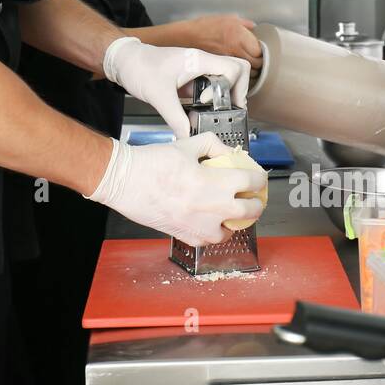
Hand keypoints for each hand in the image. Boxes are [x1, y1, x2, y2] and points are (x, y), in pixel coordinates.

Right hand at [84, 133, 268, 246]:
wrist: (124, 181)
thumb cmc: (152, 162)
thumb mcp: (187, 145)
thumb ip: (213, 146)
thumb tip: (229, 153)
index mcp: (217, 182)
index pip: (253, 181)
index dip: (260, 178)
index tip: (258, 177)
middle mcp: (214, 207)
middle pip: (251, 210)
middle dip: (256, 203)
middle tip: (252, 197)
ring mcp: (200, 226)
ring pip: (232, 230)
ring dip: (235, 221)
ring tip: (231, 212)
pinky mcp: (186, 236)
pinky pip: (210, 239)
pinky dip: (214, 231)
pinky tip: (211, 221)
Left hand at [103, 36, 250, 139]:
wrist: (123, 60)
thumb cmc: (138, 68)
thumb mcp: (159, 97)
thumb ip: (176, 119)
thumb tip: (188, 136)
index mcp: (198, 60)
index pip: (234, 68)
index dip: (235, 88)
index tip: (224, 104)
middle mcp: (201, 61)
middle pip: (236, 69)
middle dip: (238, 90)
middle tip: (230, 107)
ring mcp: (197, 66)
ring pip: (224, 76)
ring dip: (224, 93)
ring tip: (215, 109)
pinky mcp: (190, 74)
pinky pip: (210, 82)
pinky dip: (211, 95)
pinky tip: (200, 108)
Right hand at [175, 15, 263, 70]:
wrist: (188, 37)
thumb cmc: (206, 26)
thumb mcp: (228, 18)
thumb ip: (245, 24)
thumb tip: (254, 28)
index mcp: (239, 36)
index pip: (260, 51)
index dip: (262, 52)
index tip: (260, 49)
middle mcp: (236, 49)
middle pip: (257, 64)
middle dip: (259, 62)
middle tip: (257, 58)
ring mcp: (230, 60)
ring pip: (249, 71)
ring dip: (252, 69)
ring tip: (250, 63)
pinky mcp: (224, 66)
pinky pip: (238, 72)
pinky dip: (242, 72)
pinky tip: (240, 67)